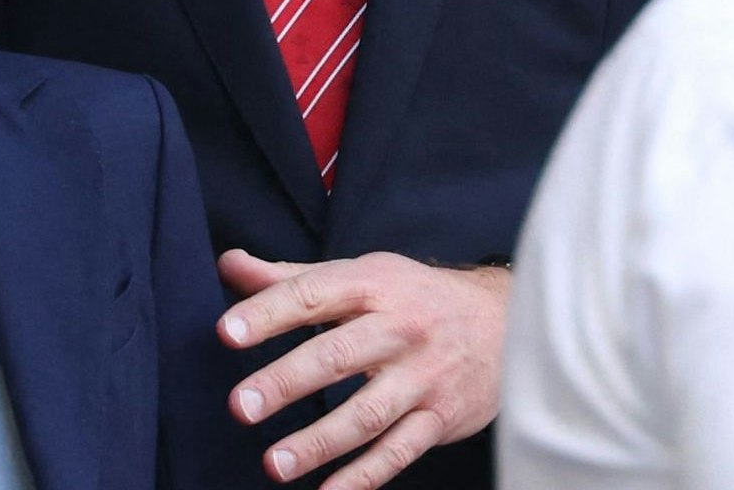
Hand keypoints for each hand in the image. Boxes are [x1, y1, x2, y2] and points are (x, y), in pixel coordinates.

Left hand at [216, 248, 508, 487]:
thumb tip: (229, 265)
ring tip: (273, 464)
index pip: (314, 294)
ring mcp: (423, 376)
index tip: (226, 332)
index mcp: (373, 285)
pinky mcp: (440, 418)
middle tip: (239, 405)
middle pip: (338, 355)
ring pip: (368, 412)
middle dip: (286, 381)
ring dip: (319, 441)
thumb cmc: (414, 298)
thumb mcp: (361, 275)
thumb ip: (293, 277)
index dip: (268, 312)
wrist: (507, 321)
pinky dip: (363, 476)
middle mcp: (400, 329)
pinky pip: (399, 452)